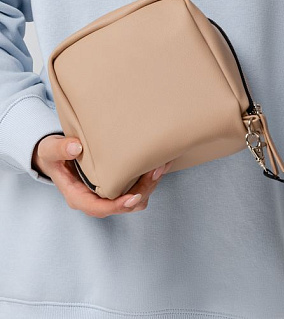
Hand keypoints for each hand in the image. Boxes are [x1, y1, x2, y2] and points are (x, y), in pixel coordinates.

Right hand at [32, 134, 172, 217]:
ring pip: (136, 199)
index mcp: (78, 196)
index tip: (133, 197)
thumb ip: (59, 149)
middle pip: (124, 205)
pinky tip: (159, 162)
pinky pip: (138, 188)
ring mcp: (109, 194)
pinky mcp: (119, 185)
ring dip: (150, 185)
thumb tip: (75, 147)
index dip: (118, 206)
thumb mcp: (50, 150)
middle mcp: (96, 199)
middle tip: (156, 171)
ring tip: (162, 165)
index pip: (99, 208)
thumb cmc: (54, 155)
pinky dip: (150, 179)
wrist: (58, 155)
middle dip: (143, 191)